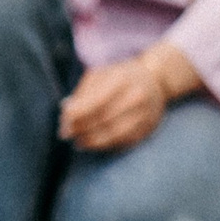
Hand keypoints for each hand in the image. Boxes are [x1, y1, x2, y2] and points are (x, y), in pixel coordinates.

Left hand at [59, 42, 202, 151]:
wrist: (156, 81)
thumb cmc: (120, 77)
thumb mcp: (101, 75)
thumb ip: (83, 93)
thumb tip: (66, 113)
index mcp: (122, 79)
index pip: (96, 101)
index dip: (77, 115)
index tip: (63, 122)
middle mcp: (136, 96)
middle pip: (103, 119)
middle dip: (81, 128)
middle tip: (66, 134)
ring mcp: (144, 113)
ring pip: (113, 135)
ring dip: (91, 141)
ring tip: (78, 141)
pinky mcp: (147, 128)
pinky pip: (122, 142)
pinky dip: (105, 145)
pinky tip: (94, 143)